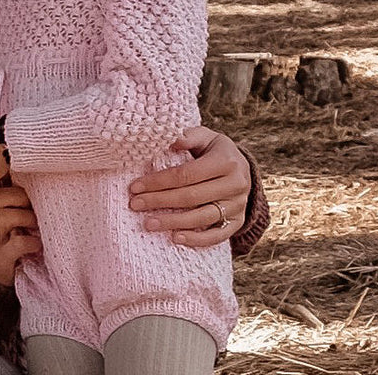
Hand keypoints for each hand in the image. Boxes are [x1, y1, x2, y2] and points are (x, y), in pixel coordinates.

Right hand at [0, 186, 39, 288]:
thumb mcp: (8, 216)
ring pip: (2, 218)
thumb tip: (33, 175)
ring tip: (36, 225)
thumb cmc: (11, 237)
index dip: (11, 184)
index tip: (28, 191)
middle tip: (33, 206)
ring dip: (25, 217)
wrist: (4, 272)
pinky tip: (37, 244)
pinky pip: (16, 244)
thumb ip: (13, 199)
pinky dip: (31, 241)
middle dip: (18, 197)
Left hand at [128, 126, 251, 247]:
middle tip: (135, 205)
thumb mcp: (205, 137)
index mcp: (226, 161)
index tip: (135, 187)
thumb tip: (174, 140)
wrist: (242, 169)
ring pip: (202, 217)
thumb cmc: (214, 150)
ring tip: (148, 223)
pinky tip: (175, 238)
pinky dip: (197, 239)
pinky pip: (218, 235)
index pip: (186, 174)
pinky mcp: (238, 221)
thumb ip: (190, 137)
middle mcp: (236, 184)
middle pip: (191, 197)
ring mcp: (238, 205)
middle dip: (160, 201)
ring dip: (173, 222)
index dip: (159, 182)